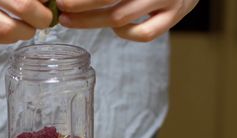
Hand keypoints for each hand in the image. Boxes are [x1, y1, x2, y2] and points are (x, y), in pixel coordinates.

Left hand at [57, 0, 199, 41]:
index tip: (62, 0)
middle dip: (81, 7)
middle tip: (62, 11)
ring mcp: (167, 0)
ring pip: (120, 18)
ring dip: (92, 21)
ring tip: (72, 21)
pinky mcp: (174, 17)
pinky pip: (144, 34)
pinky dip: (125, 33)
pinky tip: (116, 27)